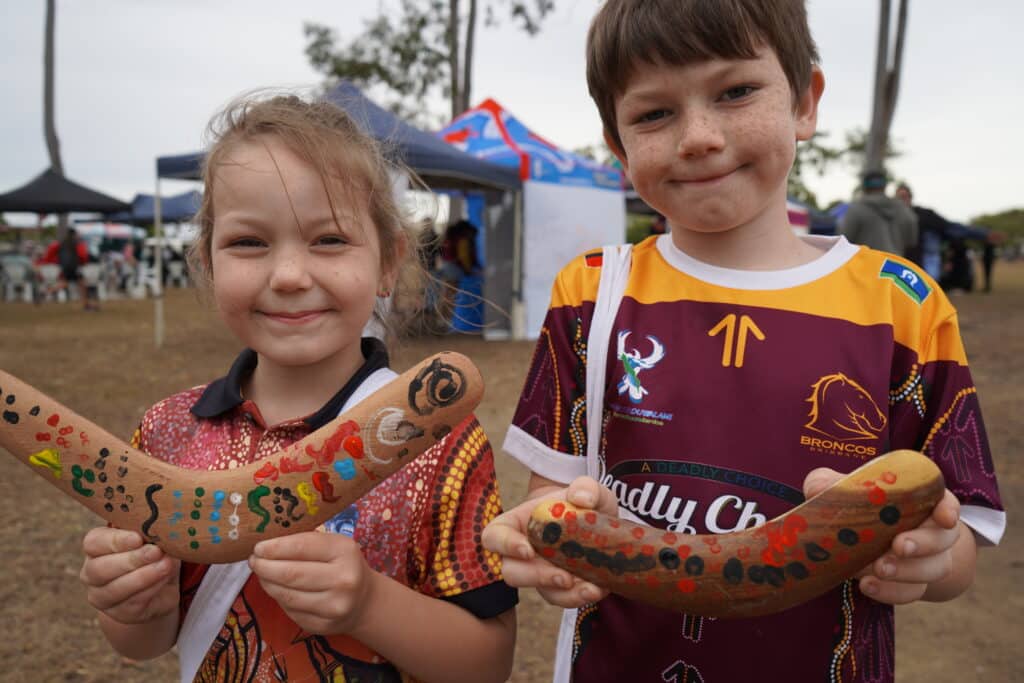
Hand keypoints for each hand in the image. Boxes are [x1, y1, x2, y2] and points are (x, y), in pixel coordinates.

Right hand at [79, 527, 180, 623]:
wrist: (162, 585)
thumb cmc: (154, 552)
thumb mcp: (152, 538)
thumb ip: (150, 534)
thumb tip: (162, 531)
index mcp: (95, 547)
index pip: (94, 543)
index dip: (115, 541)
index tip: (138, 538)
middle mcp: (92, 573)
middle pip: (100, 568)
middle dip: (130, 560)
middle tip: (155, 552)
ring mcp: (103, 596)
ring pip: (115, 589)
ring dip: (143, 576)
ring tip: (165, 565)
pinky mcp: (121, 613)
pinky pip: (134, 602)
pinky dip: (152, 588)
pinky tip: (165, 577)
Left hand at [249, 531, 374, 634]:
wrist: (364, 601)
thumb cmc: (343, 565)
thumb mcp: (334, 545)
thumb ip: (306, 543)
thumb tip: (266, 545)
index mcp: (345, 552)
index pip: (302, 547)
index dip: (275, 548)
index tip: (258, 547)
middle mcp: (343, 580)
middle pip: (291, 574)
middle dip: (265, 567)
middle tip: (254, 561)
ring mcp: (333, 607)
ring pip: (287, 595)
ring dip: (267, 583)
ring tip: (261, 574)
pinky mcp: (322, 626)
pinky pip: (290, 611)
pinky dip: (279, 598)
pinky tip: (277, 589)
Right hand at [482, 476, 618, 607]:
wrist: (595, 518)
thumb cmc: (580, 501)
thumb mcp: (587, 488)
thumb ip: (585, 487)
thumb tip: (582, 498)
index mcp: (516, 524)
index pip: (494, 537)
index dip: (505, 545)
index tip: (528, 550)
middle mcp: (522, 553)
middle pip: (512, 572)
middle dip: (537, 577)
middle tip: (564, 577)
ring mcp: (540, 573)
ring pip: (540, 591)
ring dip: (563, 594)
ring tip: (589, 588)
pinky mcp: (559, 588)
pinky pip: (562, 598)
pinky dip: (580, 597)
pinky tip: (598, 588)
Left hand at [803, 467, 960, 604]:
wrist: (863, 543)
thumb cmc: (859, 506)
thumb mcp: (843, 490)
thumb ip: (829, 483)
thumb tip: (817, 488)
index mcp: (921, 501)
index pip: (945, 501)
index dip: (948, 508)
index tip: (944, 517)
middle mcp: (931, 531)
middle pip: (942, 538)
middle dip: (923, 543)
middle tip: (899, 546)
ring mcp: (927, 561)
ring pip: (933, 569)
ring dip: (907, 571)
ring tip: (878, 569)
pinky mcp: (913, 585)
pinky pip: (910, 592)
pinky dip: (891, 592)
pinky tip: (867, 586)